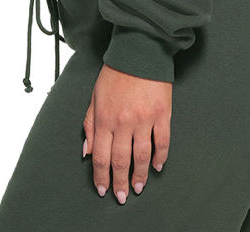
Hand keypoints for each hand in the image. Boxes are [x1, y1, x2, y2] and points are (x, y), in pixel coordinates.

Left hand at [82, 62, 171, 203]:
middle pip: (121, 161)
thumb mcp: (95, 97)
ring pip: (142, 156)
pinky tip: (157, 166)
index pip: (101, 156)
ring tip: (139, 186)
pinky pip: (162, 141)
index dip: (101, 176)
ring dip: (140, 175)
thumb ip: (90, 124)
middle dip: (120, 182)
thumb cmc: (116, 73)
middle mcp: (124, 122)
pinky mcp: (162, 114)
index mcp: (105, 118)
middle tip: (122, 196)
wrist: (139, 51)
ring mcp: (144, 119)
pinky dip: (160, 157)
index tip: (103, 189)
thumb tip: (87, 151)